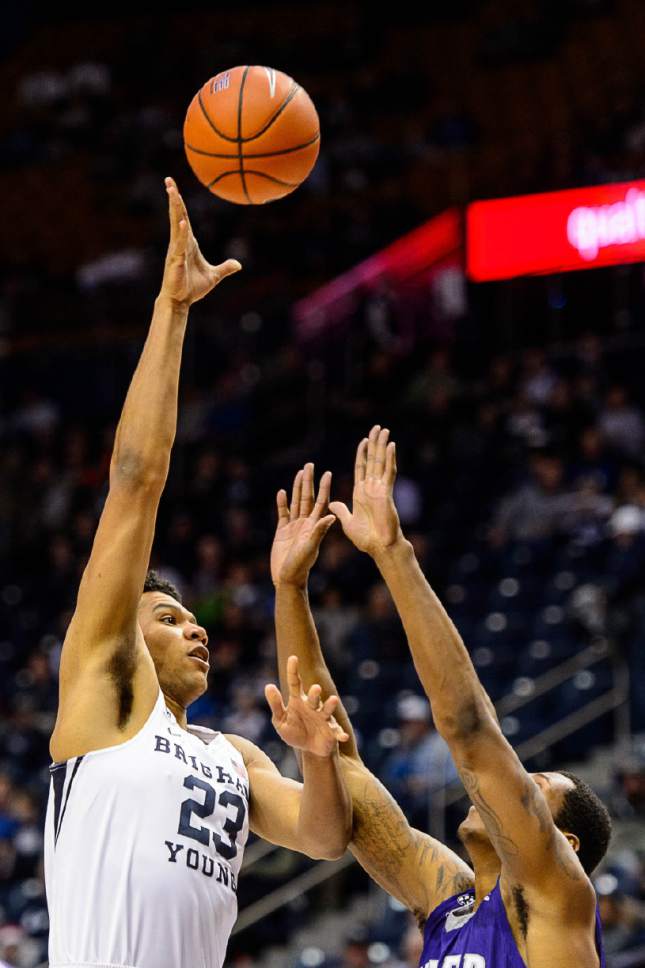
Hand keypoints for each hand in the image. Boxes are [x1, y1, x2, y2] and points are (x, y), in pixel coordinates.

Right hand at [160, 177, 240, 306]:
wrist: (181, 301)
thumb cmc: (192, 288)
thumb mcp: (214, 276)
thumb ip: (225, 268)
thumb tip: (238, 264)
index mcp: (187, 242)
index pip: (183, 217)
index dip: (179, 202)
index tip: (173, 187)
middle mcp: (180, 242)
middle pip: (177, 215)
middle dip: (173, 197)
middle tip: (168, 180)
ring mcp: (176, 250)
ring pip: (176, 224)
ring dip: (174, 208)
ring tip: (172, 192)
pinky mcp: (176, 260)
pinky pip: (179, 244)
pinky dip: (181, 234)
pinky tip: (182, 223)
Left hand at [265, 656, 348, 756]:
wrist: (309, 750)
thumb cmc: (295, 731)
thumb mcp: (280, 721)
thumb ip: (276, 705)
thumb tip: (268, 685)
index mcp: (298, 701)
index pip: (295, 683)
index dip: (293, 671)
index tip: (293, 658)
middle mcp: (312, 706)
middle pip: (313, 697)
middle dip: (315, 693)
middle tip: (315, 688)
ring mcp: (323, 718)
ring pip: (327, 710)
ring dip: (330, 705)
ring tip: (333, 700)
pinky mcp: (332, 731)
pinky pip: (336, 731)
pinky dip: (340, 733)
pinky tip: (343, 736)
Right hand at [271, 463, 335, 587]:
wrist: (288, 578)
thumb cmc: (301, 565)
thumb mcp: (310, 547)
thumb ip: (319, 531)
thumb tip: (332, 516)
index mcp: (314, 526)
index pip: (321, 502)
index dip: (324, 488)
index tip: (328, 473)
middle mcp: (306, 523)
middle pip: (308, 498)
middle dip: (309, 481)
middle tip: (310, 465)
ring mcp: (294, 526)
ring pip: (296, 502)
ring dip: (297, 487)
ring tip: (299, 473)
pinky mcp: (282, 531)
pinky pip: (283, 513)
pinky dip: (282, 503)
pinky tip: (281, 491)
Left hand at [329, 425, 403, 557]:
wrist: (379, 547)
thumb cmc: (366, 539)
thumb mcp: (348, 522)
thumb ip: (341, 511)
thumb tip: (332, 503)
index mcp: (361, 493)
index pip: (362, 468)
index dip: (363, 454)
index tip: (364, 440)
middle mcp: (372, 488)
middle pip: (373, 460)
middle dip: (375, 444)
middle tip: (378, 428)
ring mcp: (380, 489)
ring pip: (381, 462)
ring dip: (383, 446)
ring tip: (385, 430)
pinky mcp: (386, 493)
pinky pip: (388, 473)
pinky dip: (390, 459)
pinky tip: (391, 446)